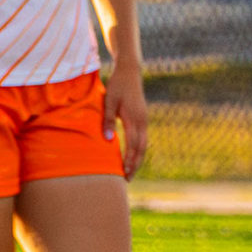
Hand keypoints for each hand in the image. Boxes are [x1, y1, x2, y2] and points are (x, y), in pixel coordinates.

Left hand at [104, 64, 148, 179]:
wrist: (130, 72)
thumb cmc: (117, 86)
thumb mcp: (108, 101)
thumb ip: (107, 120)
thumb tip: (108, 140)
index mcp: (134, 119)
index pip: (133, 145)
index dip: (130, 161)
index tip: (124, 174)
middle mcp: (142, 121)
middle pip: (141, 148)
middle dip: (135, 164)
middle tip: (128, 179)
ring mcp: (144, 119)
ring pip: (143, 144)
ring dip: (137, 158)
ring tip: (130, 171)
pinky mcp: (142, 118)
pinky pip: (142, 137)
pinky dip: (138, 149)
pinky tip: (132, 156)